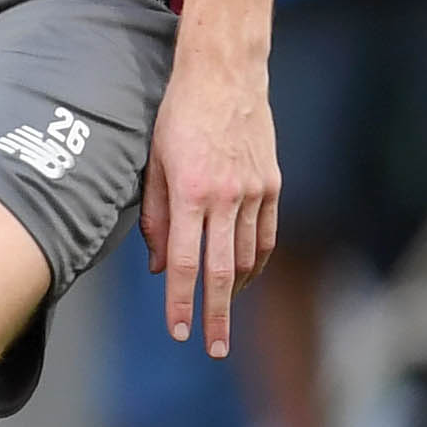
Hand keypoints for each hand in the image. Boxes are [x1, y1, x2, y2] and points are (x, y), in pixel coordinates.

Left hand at [141, 45, 278, 357]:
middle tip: (214, 349)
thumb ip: (154, 217)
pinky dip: (256, 261)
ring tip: (222, 311)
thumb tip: (155, 266)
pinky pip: (267, 236)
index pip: (183, 262)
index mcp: (191, 193)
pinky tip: (245, 276)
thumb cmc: (177, 117)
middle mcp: (227, 197)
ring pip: (248, 256)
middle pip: (222, 271)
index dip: (180, 302)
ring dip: (236, 289)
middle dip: (217, 314)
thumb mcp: (152, 164)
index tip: (180, 332)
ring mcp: (256, 192)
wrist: (225, 76)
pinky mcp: (274, 185)